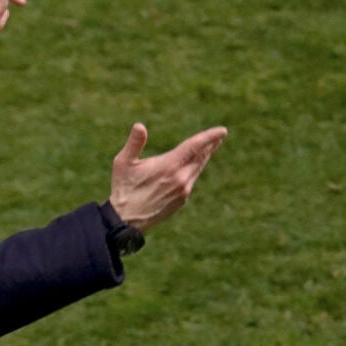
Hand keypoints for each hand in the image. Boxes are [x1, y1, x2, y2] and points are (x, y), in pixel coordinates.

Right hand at [109, 123, 227, 232]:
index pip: (195, 146)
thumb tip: (139, 126)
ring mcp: (183, 191)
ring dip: (205, 157)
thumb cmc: (123, 188)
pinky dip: (195, 169)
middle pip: (201, 157)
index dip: (210, 137)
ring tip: (210, 148)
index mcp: (169, 166)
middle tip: (219, 136)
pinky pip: (191, 180)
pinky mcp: (181, 200)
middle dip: (210, 145)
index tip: (223, 130)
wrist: (127, 220)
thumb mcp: (123, 163)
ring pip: (198, 169)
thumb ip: (134, 143)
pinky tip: (193, 166)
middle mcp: (180, 179)